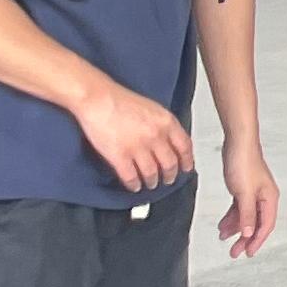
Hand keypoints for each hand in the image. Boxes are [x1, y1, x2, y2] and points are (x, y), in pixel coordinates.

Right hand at [73, 82, 191, 195]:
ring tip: (151, 184)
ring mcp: (137, 147)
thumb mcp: (154, 109)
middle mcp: (156, 136)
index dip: (187, 160)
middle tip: (168, 180)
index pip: (185, 146)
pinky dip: (134, 185)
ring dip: (152, 182)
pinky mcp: (119, 156)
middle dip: (170, 175)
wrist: (100, 100)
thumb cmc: (124, 101)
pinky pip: (131, 177)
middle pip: (170, 163)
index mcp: (167, 122)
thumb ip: (165, 125)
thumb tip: (171, 141)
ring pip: (151, 173)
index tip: (187, 168)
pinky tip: (134, 186)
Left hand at [219, 136, 279, 256]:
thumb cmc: (244, 163)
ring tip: (223, 237)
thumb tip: (249, 234)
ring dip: (236, 228)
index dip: (257, 241)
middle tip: (234, 252)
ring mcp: (254, 192)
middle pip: (257, 223)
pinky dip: (232, 217)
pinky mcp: (244, 188)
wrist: (237, 143)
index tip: (247, 253)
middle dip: (245, 238)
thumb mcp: (244, 193)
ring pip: (247, 216)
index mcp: (269, 197)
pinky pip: (239, 208)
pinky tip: (223, 224)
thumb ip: (247, 215)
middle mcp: (264, 196)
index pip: (266, 225)